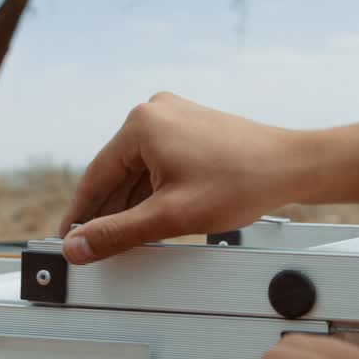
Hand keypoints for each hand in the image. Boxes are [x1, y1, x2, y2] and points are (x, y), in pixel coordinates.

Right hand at [58, 92, 308, 263]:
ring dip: (131, 204)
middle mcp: (154, 112)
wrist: (291, 167)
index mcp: (141, 124)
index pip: (95, 177)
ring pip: (138, 170)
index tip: (67, 239)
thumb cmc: (241, 183)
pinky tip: (150, 217)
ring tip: (123, 239)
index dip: (80, 215)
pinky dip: (152, 191)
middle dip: (107, 212)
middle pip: (116, 173)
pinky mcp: (190, 127)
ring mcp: (174, 117)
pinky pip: (158, 163)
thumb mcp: (170, 217)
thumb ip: (117, 233)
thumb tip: (77, 246)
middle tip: (93, 247)